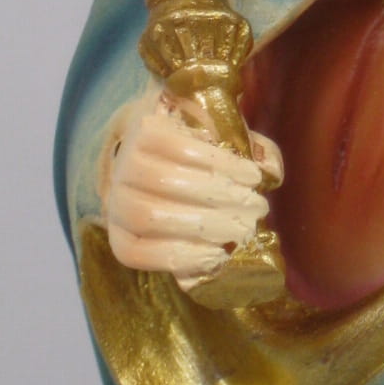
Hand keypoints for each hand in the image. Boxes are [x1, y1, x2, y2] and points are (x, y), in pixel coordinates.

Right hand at [102, 94, 281, 289]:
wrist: (149, 168)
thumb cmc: (193, 146)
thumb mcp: (217, 130)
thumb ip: (244, 142)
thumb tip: (269, 168)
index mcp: (146, 127)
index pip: (179, 146)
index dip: (218, 163)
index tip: (253, 176)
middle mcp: (122, 163)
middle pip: (165, 182)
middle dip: (219, 198)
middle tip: (257, 208)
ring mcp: (114, 202)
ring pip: (149, 217)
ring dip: (202, 227)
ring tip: (242, 230)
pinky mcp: (116, 237)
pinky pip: (135, 252)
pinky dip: (176, 257)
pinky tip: (214, 255)